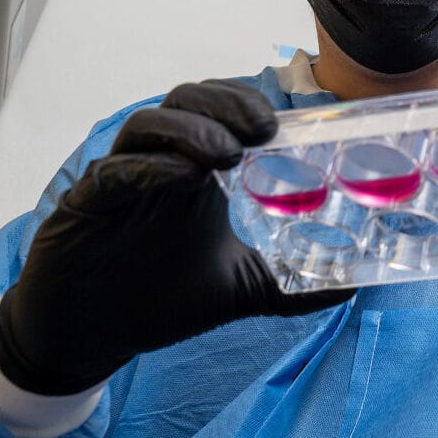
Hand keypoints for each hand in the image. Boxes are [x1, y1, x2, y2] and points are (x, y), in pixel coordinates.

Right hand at [0, 80, 353, 394]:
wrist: (90, 336)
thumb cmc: (159, 299)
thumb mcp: (238, 289)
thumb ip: (290, 285)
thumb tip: (350, 289)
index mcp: (196, 171)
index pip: (221, 111)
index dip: (249, 105)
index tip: (283, 125)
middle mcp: (159, 163)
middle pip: (187, 101)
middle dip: (226, 106)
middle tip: (261, 130)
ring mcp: (120, 178)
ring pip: (149, 123)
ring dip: (192, 130)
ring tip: (228, 153)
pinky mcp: (87, 203)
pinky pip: (115, 171)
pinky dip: (149, 167)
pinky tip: (183, 177)